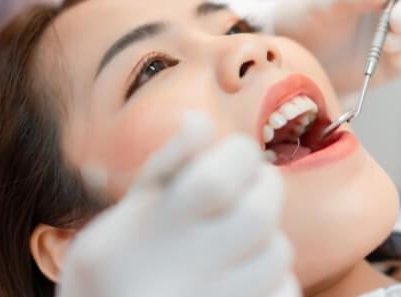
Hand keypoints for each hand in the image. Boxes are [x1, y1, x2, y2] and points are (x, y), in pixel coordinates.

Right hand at [57, 114, 299, 296]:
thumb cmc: (116, 266)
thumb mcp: (128, 211)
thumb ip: (166, 164)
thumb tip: (199, 119)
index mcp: (154, 229)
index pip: (216, 181)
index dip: (239, 154)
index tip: (236, 154)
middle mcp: (185, 271)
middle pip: (258, 214)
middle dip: (265, 187)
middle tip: (250, 186)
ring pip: (276, 253)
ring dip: (266, 234)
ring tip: (241, 236)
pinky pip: (284, 292)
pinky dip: (274, 276)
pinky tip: (244, 274)